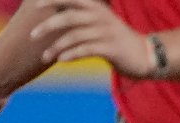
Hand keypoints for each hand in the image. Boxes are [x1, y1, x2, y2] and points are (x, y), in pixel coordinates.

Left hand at [30, 0, 154, 78]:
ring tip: (45, 56)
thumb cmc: (118, 41)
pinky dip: (70, 55)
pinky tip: (61, 60)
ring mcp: (107, 32)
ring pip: (74, 36)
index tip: (35, 5)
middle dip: (47, 26)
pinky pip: (85, 50)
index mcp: (97, 8)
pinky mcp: (111, 49)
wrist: (147, 55)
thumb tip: (56, 18)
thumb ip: (81, 19)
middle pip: (68, 17)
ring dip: (56, 47)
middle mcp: (101, 17)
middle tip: (32, 35)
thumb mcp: (101, 24)